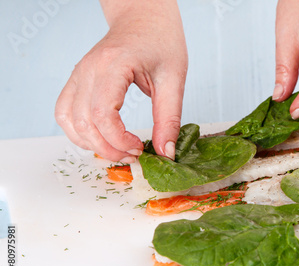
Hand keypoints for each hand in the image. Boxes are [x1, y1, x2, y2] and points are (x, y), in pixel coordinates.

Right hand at [55, 0, 186, 161]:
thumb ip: (169, 119)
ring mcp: (79, 73)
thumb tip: (166, 153)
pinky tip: (101, 138)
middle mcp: (89, 69)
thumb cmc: (161, 41)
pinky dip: (79, 131)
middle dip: (108, 148)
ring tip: (118, 150)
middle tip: (133, 155)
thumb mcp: (174, 80)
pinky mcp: (77, 79)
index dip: (119, 140)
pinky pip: (65, 112)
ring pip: (68, 120)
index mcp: (113, 65)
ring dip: (90, 143)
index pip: (103, 114)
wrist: (144, 18)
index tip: (140, 148)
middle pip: (83, 122)